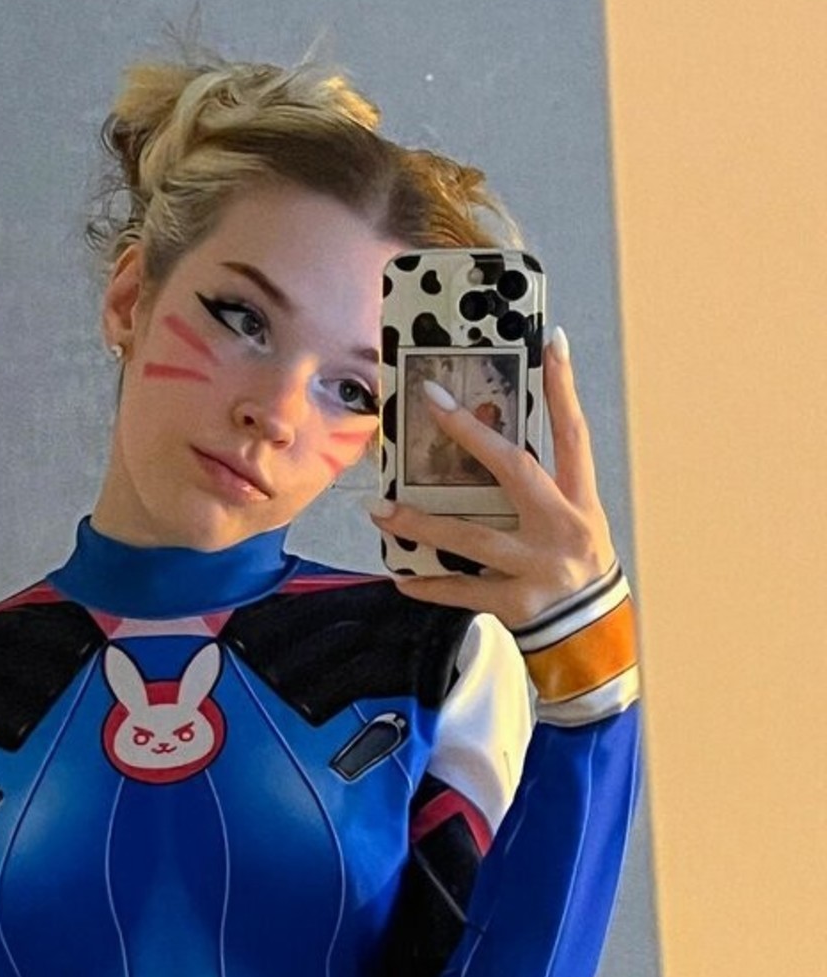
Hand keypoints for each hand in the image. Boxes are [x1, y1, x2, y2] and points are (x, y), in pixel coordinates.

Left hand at [370, 328, 616, 629]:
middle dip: (473, 435)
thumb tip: (485, 445)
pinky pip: (463, 592)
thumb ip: (539, 490)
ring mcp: (539, 567)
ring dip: (423, 524)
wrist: (594, 634)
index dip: (564, 388)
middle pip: (516, 471)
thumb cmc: (576, 566)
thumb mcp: (574, 522)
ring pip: (472, 539)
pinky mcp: (516, 603)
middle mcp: (562, 529)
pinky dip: (430, 585)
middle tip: (433, 402)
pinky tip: (400, 577)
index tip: (550, 342)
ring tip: (382, 510)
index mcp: (580, 502)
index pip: (573, 434)